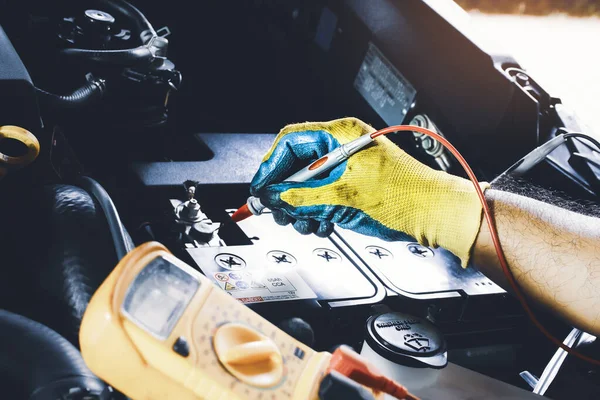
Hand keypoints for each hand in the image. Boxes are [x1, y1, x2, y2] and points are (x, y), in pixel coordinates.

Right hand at [250, 118, 487, 265]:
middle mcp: (341, 148)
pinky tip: (321, 224)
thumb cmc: (405, 195)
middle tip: (277, 210)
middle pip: (296, 165)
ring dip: (299, 207)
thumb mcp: (345, 197)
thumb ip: (304, 196)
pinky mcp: (351, 188)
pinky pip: (321, 197)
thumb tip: (275, 197)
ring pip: (306, 185)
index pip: (291, 141)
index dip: (271, 165)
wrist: (435, 214)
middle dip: (284, 191)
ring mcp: (346, 169)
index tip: (260, 187)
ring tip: (303, 222)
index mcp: (341, 136)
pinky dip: (316, 212)